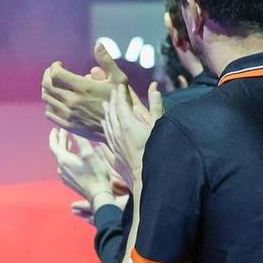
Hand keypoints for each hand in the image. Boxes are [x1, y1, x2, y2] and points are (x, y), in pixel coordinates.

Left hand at [41, 43, 127, 140]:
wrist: (121, 128)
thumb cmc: (120, 101)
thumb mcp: (118, 79)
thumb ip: (107, 61)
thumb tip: (98, 44)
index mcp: (82, 88)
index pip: (55, 74)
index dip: (54, 66)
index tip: (59, 64)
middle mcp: (72, 101)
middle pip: (47, 85)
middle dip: (47, 75)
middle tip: (53, 72)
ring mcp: (68, 114)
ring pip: (46, 98)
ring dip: (47, 89)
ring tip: (54, 85)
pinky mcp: (68, 125)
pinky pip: (49, 113)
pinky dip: (50, 104)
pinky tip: (57, 101)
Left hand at [49, 126, 118, 205]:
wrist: (98, 195)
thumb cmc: (95, 174)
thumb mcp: (89, 153)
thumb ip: (80, 140)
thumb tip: (74, 128)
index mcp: (63, 160)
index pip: (53, 145)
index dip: (54, 135)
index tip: (55, 128)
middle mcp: (61, 168)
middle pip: (58, 151)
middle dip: (61, 140)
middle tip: (64, 131)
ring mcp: (65, 176)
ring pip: (62, 158)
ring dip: (65, 148)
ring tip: (70, 141)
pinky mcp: (70, 181)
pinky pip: (66, 166)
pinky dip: (69, 157)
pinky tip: (76, 156)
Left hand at [100, 77, 160, 191]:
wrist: (146, 176)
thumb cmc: (155, 151)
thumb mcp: (158, 126)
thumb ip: (156, 107)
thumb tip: (154, 89)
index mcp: (127, 123)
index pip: (120, 104)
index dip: (120, 94)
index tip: (119, 86)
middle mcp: (117, 132)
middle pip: (111, 113)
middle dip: (111, 101)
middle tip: (112, 93)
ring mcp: (113, 144)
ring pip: (107, 125)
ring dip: (106, 114)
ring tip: (105, 106)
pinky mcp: (113, 154)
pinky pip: (106, 139)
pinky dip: (105, 130)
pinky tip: (104, 127)